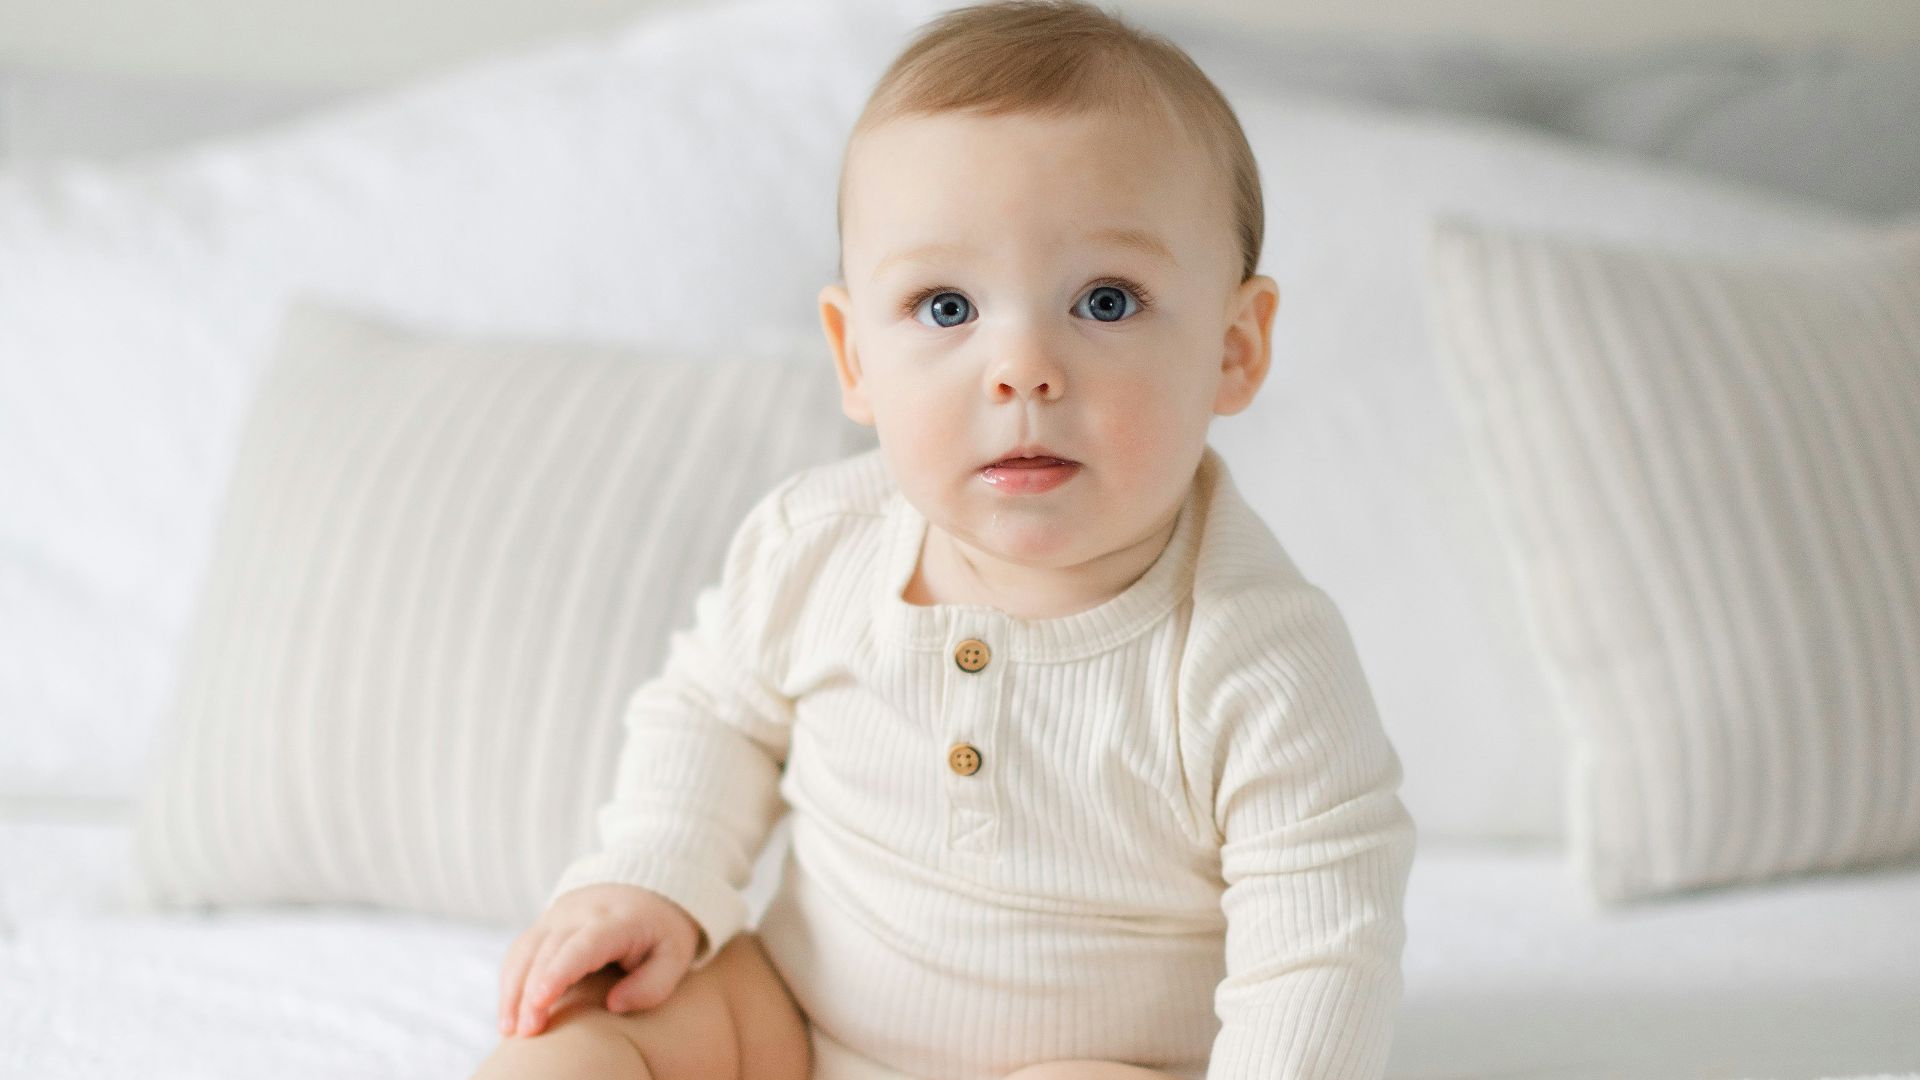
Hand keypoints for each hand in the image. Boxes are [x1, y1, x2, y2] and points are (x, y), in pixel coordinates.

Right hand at [497, 882, 705, 1037]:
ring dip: (512, 990)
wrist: (646, 889)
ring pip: (525, 950)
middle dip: (531, 992)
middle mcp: (580, 913)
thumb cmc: (661, 932)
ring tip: (509, 1029)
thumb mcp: (675, 956)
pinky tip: (508, 1013)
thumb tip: (615, 1004)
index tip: (541, 1000)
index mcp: (616, 920)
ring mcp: (557, 916)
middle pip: (547, 952)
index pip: (583, 944)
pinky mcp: (544, 925)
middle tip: (528, 1031)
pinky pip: (519, 951)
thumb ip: (653, 984)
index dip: (559, 971)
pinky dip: (509, 982)